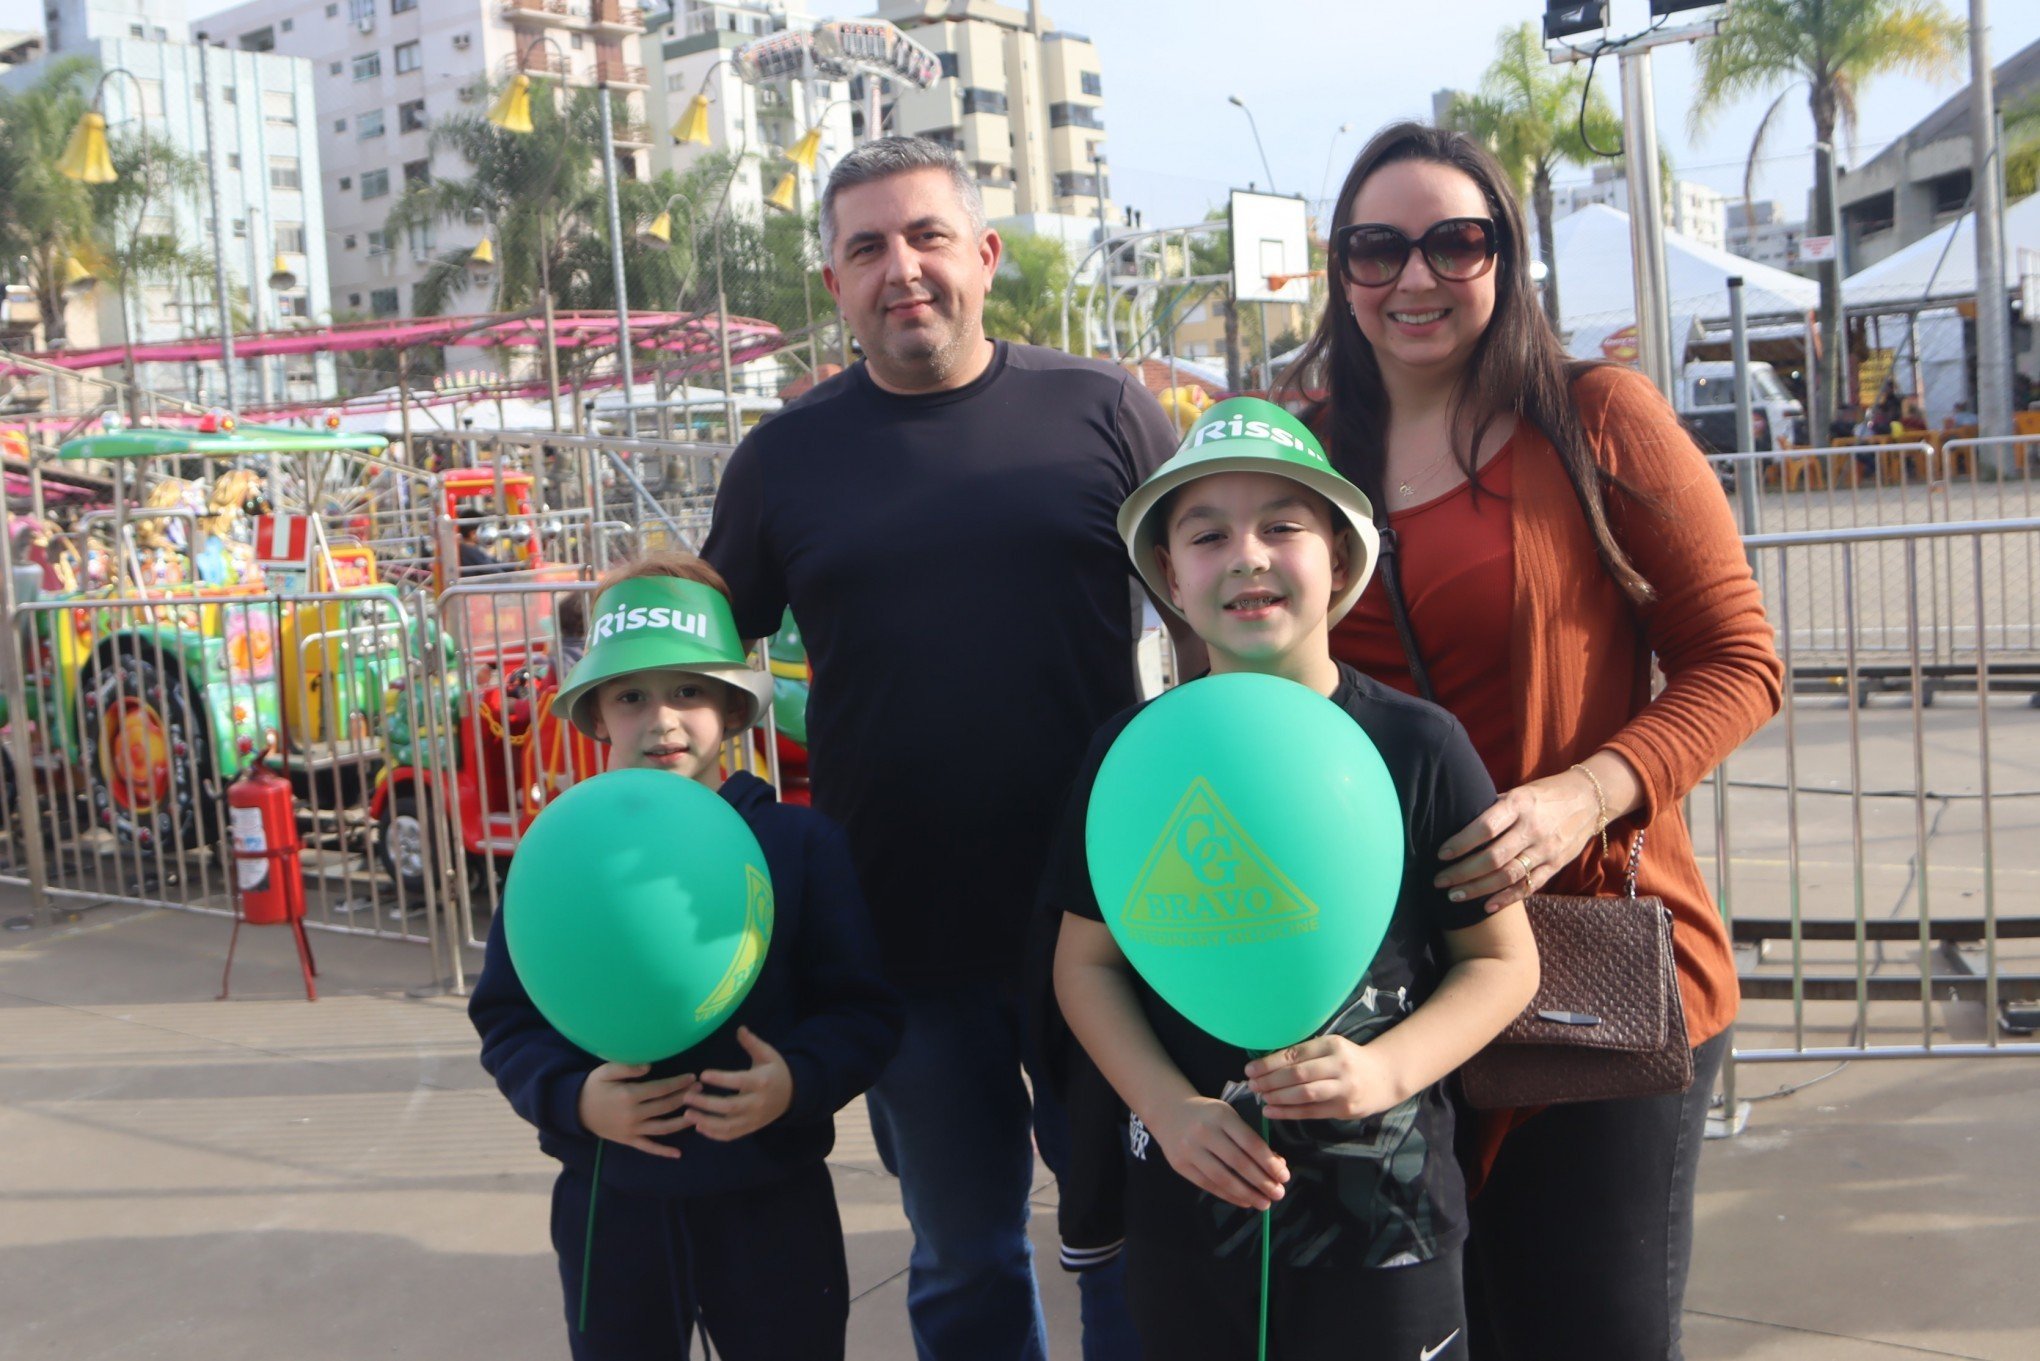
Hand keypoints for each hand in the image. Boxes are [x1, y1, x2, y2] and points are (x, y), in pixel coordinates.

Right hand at [576, 1063, 696, 1157]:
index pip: (661, 1089)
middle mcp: (633, 1115)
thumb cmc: (593, 1086)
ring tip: (698, 1115)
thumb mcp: (606, 1071)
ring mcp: (631, 1130)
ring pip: (662, 1128)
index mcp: (629, 1095)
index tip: (693, 1077)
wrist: (575, 1110)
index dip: (679, 1083)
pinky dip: (663, 1151)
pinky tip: (678, 1154)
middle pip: (665, 1106)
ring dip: (682, 1122)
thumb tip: (650, 1066)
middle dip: (685, 1097)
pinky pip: (648, 1148)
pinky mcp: (628, 1140)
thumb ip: (628, 1067)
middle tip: (701, 1090)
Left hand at [680, 1027, 794, 1141]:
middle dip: (706, 1104)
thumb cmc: (775, 1071)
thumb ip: (753, 1043)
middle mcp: (757, 1103)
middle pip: (730, 1107)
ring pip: (728, 1125)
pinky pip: (731, 1135)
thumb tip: (739, 1028)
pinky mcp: (750, 1128)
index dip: (721, 1079)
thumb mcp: (768, 1054)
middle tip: (686, 1097)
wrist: (792, 1095)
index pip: (739, 1082)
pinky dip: (714, 1134)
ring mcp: (753, 1119)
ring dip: (706, 1122)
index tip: (702, 1075)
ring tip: (687, 1115)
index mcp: (761, 1081)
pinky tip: (698, 1127)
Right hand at [1147, 1095, 1288, 1210]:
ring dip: (1247, 1194)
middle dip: (1262, 1181)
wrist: (1169, 1112)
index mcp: (1221, 1115)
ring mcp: (1189, 1149)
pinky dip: (1229, 1195)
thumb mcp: (1229, 1117)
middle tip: (1278, 1194)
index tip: (1284, 1176)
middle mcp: (1204, 1132)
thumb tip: (1275, 1166)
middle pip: (1238, 1162)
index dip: (1269, 1162)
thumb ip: (1250, 1138)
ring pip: (1223, 1178)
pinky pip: (1208, 1185)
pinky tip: (1244, 1200)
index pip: (1250, 1142)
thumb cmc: (1207, 1115)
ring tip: (1263, 1203)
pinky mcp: (1180, 1165)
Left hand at [1246, 1036, 1404, 1121]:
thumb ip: (1305, 1054)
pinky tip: (1272, 1111)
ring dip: (1278, 1097)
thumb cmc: (1349, 1060)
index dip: (1269, 1063)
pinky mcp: (1344, 1109)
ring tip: (1261, 1098)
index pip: (1295, 1054)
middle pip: (1298, 1075)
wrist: (1385, 1077)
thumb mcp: (1331, 1048)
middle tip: (1252, 1086)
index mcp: (1332, 1045)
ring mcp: (1343, 1089)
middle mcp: (1339, 1066)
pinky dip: (1288, 1113)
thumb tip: (1267, 1064)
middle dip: (1271, 1081)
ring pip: (1305, 1094)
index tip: (1250, 1069)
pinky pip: (1311, 1112)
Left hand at [1434, 769, 1602, 912]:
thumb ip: (1491, 809)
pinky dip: (1506, 899)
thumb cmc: (1542, 795)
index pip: (1485, 827)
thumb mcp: (1517, 793)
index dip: (1461, 843)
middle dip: (1462, 873)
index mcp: (1519, 805)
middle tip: (1439, 881)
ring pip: (1508, 876)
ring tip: (1454, 896)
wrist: (1589, 799)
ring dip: (1478, 889)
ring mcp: (1547, 849)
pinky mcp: (1556, 865)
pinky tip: (1485, 906)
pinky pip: (1529, 887)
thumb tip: (1452, 822)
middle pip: (1493, 857)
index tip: (1440, 854)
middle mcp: (1533, 829)